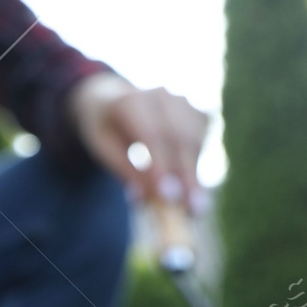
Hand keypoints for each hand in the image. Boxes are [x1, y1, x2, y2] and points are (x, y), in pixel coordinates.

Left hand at [67, 73, 209, 208]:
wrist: (114, 101)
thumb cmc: (106, 131)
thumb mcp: (104, 151)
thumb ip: (127, 170)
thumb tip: (151, 197)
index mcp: (130, 101)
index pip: (151, 135)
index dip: (162, 166)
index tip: (168, 197)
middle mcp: (160, 96)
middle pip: (179, 138)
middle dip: (186, 176)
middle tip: (192, 210)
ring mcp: (183, 102)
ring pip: (195, 142)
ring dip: (195, 175)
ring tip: (192, 208)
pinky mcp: (197, 112)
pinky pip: (202, 143)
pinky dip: (196, 166)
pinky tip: (186, 182)